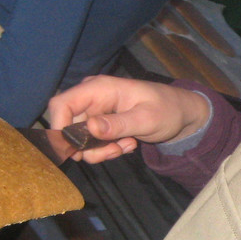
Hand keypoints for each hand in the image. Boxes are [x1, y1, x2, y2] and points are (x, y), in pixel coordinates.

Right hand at [48, 75, 210, 162]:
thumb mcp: (147, 119)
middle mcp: (92, 99)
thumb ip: (119, 124)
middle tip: (115, 151)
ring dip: (101, 150)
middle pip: (69, 127)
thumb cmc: (168, 109)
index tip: (74, 150)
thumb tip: (90, 128)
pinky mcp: (101, 125)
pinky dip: (108, 149)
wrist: (181, 114)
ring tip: (127, 145)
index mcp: (99, 88)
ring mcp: (95, 112)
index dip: (59, 128)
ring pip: (81, 140)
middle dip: (89, 146)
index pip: (61, 104)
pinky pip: (93, 143)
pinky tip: (128, 144)